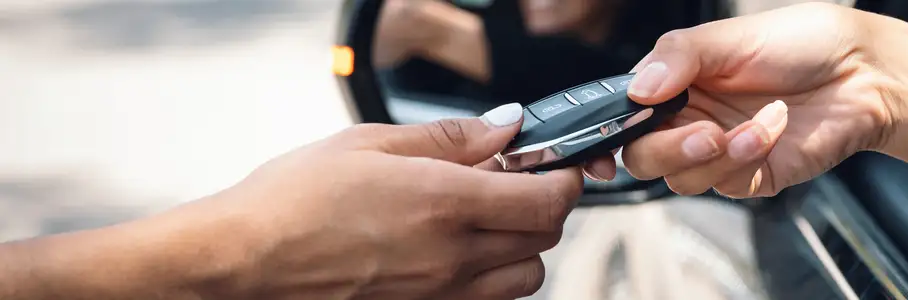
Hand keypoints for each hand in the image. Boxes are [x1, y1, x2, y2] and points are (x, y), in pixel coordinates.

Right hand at [185, 103, 582, 298]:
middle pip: (544, 239)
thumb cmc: (292, 202)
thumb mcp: (370, 143)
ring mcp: (439, 296)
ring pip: (523, 278)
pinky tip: (456, 256)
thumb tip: (504, 129)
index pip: (549, 201)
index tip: (551, 165)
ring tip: (483, 223)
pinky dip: (490, 281)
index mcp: (445, 205)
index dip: (562, 179)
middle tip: (512, 185)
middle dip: (542, 207)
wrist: (242, 262)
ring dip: (520, 247)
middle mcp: (452, 258)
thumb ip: (450, 138)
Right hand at [618, 3, 907, 197]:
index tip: (607, 145)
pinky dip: (748, 159)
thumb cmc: (801, 42)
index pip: (622, 112)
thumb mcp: (730, 36)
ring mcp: (719, 149)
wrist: (863, 73)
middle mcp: (689, 117)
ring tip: (754, 126)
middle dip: (667, 150)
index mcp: (674, 80)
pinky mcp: (751, 175)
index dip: (606, 132)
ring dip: (716, 155)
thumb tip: (637, 90)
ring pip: (681, 179)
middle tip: (703, 132)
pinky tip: (774, 128)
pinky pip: (726, 185)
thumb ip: (677, 58)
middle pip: (643, 156)